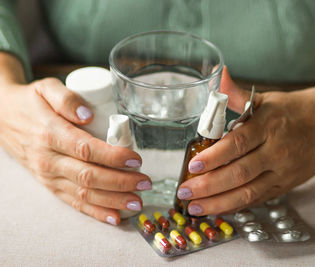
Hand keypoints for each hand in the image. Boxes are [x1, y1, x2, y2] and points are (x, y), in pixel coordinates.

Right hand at [0, 78, 151, 224]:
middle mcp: (48, 159)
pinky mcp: (50, 185)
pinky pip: (73, 202)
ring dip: (113, 201)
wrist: (3, 119)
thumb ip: (67, 99)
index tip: (135, 159)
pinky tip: (115, 217)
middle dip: (120, 182)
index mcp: (50, 134)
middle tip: (145, 182)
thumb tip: (88, 114)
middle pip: (88, 176)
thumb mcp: (45, 88)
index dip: (112, 157)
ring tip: (137, 202)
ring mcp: (48, 176)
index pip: (85, 149)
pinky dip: (95, 212)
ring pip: (83, 194)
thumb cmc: (31, 103)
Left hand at [176, 67, 314, 214]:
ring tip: (195, 207)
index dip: (214, 157)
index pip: (237, 144)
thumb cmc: (296, 111)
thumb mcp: (267, 99)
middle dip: (208, 186)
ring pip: (248, 193)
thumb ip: (237, 94)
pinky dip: (235, 205)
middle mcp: (277, 151)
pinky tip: (217, 208)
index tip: (192, 165)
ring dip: (218, 203)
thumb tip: (217, 75)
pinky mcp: (286, 186)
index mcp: (270, 126)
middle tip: (184, 191)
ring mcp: (283, 172)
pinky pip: (257, 199)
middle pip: (239, 174)